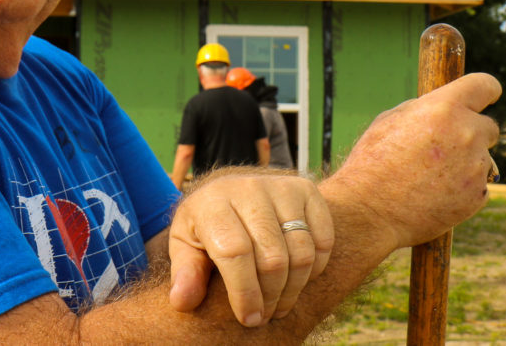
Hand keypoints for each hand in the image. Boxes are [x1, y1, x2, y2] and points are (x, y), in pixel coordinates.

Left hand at [168, 171, 332, 326]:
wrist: (232, 191)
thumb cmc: (206, 226)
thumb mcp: (186, 244)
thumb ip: (185, 273)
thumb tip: (181, 302)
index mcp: (212, 203)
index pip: (235, 253)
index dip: (244, 293)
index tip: (249, 319)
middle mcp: (248, 189)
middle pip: (273, 258)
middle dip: (271, 297)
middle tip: (265, 315)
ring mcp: (281, 187)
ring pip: (301, 253)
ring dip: (294, 289)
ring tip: (280, 304)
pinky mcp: (306, 190)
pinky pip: (323, 240)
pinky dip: (316, 268)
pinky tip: (297, 277)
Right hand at [325, 72, 500, 251]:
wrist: (368, 210)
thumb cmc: (372, 162)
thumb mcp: (389, 121)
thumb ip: (424, 110)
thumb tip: (443, 108)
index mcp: (443, 108)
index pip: (485, 86)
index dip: (485, 91)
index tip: (485, 97)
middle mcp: (467, 133)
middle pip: (488, 127)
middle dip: (471, 134)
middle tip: (442, 149)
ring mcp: (475, 167)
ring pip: (481, 159)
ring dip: (464, 164)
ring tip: (428, 178)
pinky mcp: (478, 195)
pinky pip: (477, 186)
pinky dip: (462, 189)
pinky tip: (433, 195)